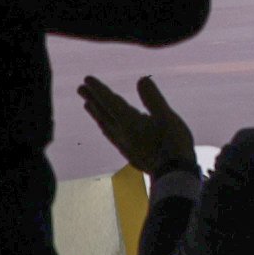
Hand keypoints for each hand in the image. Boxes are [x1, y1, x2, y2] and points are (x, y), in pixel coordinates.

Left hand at [76, 73, 199, 178]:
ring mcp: (124, 145)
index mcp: (130, 122)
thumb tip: (141, 79)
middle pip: (104, 114)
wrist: (173, 175)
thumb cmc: (173, 144)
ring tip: (87, 105)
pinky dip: (105, 127)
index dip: (99, 90)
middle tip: (80, 88)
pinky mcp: (129, 153)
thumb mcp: (167, 118)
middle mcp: (122, 133)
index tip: (87, 79)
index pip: (111, 102)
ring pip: (105, 126)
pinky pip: (111, 136)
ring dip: (96, 114)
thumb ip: (153, 99)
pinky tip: (106, 129)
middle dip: (93, 99)